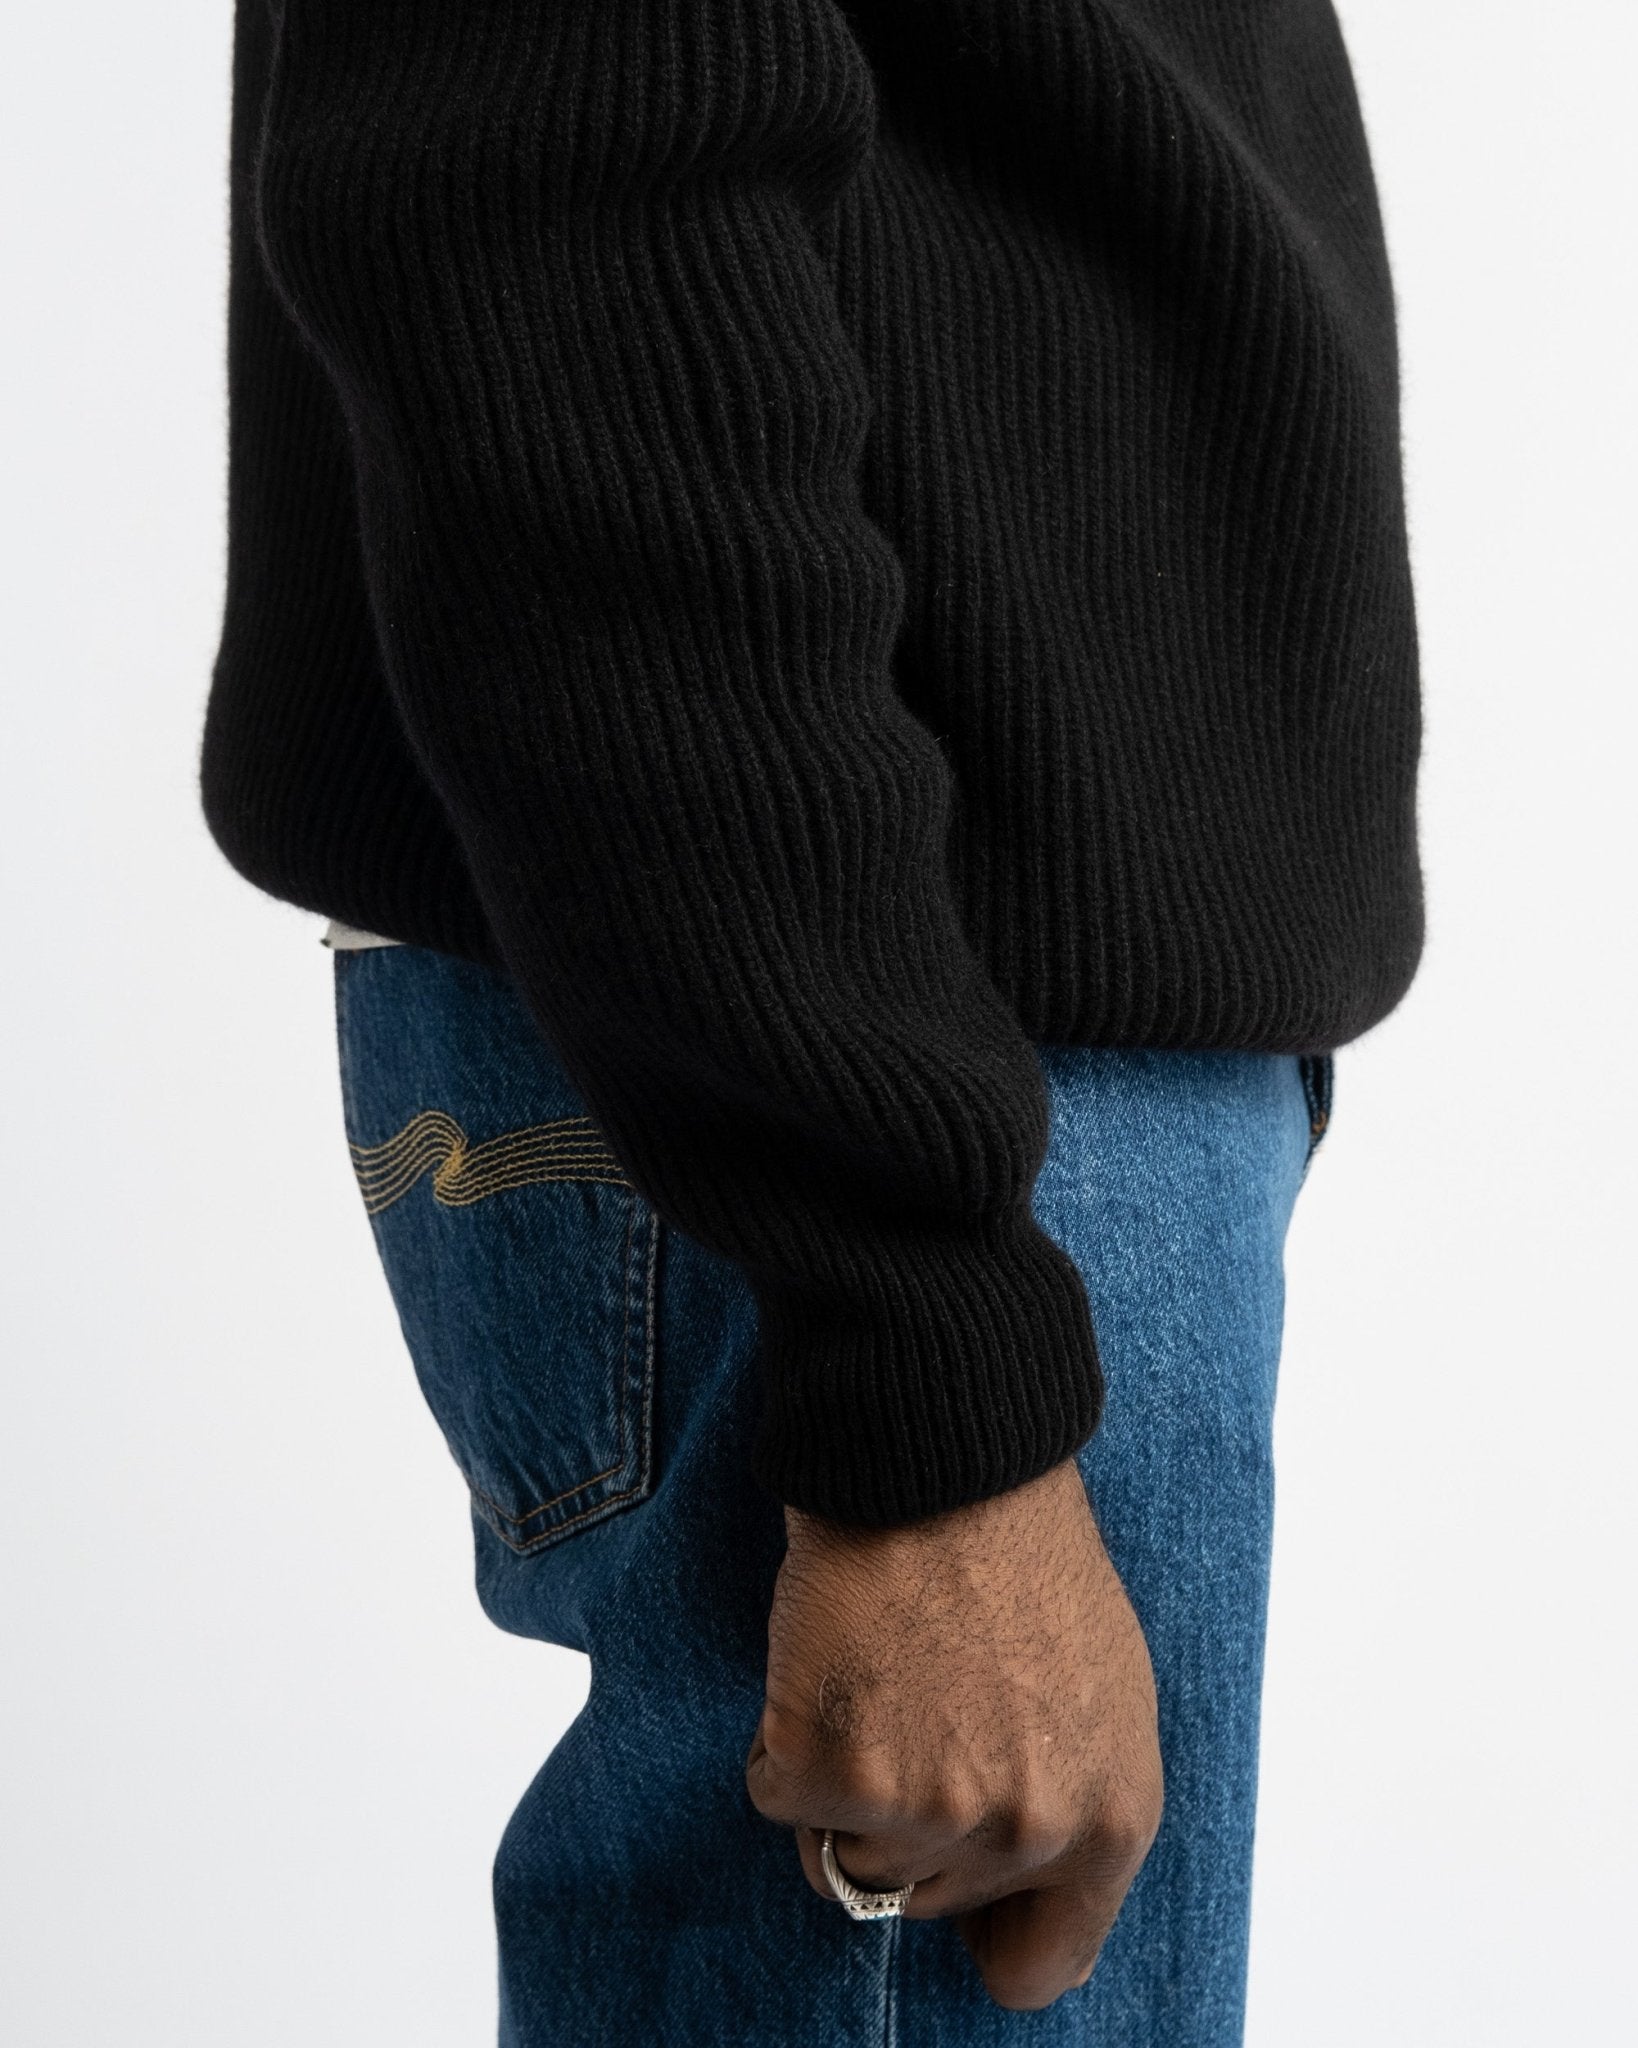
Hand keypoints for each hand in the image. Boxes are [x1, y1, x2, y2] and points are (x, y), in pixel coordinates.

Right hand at [745, 1459, 1162, 2009]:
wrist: (941, 1461)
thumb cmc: (1019, 1555)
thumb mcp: (1103, 1691)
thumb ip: (1076, 1805)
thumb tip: (1032, 1893)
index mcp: (1109, 1821)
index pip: (1037, 1969)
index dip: (985, 1934)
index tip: (951, 1886)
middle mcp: (1027, 1832)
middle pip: (921, 1901)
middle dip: (903, 1820)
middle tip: (913, 1706)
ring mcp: (929, 1810)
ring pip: (845, 1860)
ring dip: (839, 1780)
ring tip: (873, 1676)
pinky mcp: (833, 1770)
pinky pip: (778, 1796)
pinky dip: (781, 1738)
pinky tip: (825, 1659)